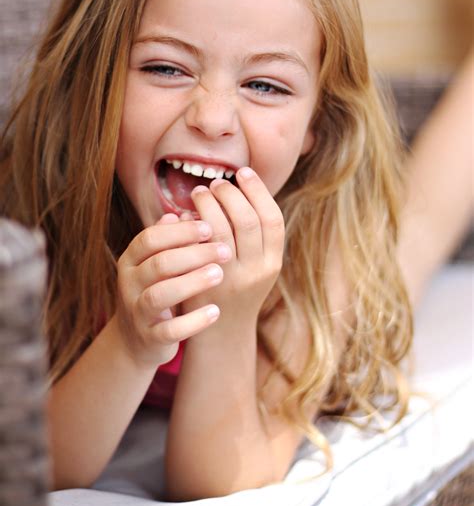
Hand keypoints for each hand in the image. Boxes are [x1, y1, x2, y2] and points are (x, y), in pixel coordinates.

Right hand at [115, 214, 231, 367]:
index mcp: (132, 260)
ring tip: (219, 274)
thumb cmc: (156, 290)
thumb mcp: (157, 263)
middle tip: (225, 250)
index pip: (151, 238)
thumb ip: (170, 240)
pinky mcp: (149, 338)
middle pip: (159, 263)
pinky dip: (193, 321)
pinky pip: (170, 330)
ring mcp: (137, 312)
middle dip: (194, 254)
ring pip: (160, 295)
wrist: (136, 341)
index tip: (210, 226)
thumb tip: (188, 212)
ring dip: (192, 282)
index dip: (180, 231)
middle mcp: (129, 284)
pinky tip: (215, 311)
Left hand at [183, 167, 284, 320]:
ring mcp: (232, 279)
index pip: (272, 218)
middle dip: (230, 194)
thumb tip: (235, 186)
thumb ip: (250, 233)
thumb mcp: (254, 264)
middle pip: (248, 219)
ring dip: (209, 204)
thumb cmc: (235, 289)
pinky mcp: (206, 284)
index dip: (259, 191)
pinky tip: (185, 215)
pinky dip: (191, 224)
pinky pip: (198, 244)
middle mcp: (258, 271)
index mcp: (273, 262)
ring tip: (198, 192)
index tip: (244, 172)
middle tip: (216, 183)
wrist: (220, 334)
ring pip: (222, 229)